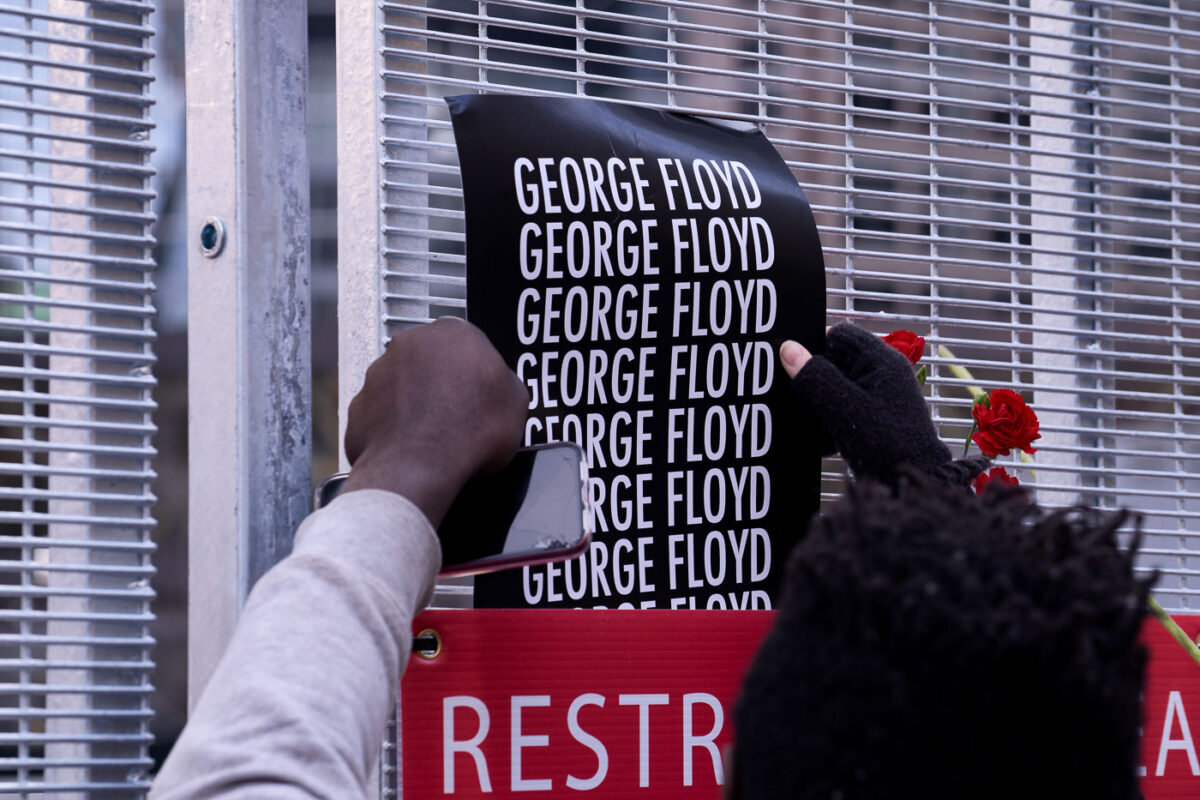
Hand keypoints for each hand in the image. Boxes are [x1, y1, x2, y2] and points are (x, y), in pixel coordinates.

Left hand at [342, 318, 529, 525]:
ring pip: (402, 384)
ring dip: (415, 402)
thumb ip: (504, 382)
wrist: (419, 466)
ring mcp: (378, 372)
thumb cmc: (471, 430)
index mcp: (453, 333)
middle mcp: (410, 343)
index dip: (476, 370)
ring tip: (435, 436)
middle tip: (460, 414)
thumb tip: (499, 388)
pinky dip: (393, 427)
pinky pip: (381, 413)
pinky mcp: (358, 405)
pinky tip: (410, 448)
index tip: (482, 393)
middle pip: (431, 360)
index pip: (468, 343)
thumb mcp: (516, 402)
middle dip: (443, 382)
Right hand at [779, 323, 986, 486]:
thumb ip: (815, 377)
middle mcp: (881, 373)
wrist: (909, 485)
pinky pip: (842, 407)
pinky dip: (828, 418)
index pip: (840, 335)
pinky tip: (820, 435)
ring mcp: (877, 396)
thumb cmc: (885, 443)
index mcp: (881, 361)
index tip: (791, 364)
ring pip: (835, 386)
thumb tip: (788, 348)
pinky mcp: (871, 417)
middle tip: (796, 395)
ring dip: (819, 401)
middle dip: (813, 379)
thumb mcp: (844, 408)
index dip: (814, 345)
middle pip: (835, 361)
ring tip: (809, 418)